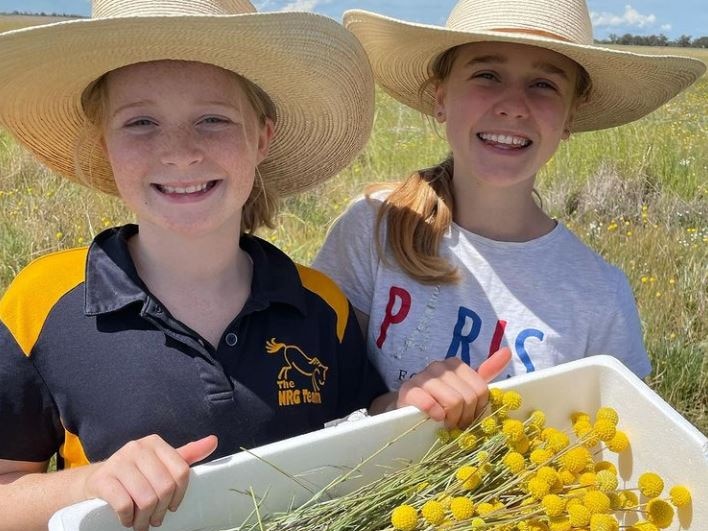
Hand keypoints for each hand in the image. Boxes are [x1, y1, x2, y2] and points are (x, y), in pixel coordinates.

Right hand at [80, 434, 217, 530]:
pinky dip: (127, 517)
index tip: (172, 507)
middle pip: (165, 487)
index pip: (181, 472)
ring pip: (146, 497)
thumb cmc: (134, 474)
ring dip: (144, 518)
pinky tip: (127, 519)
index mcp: (155, 443)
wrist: (96, 480)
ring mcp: (118, 461)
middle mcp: (137, 448)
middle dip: (160, 510)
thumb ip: (187, 454)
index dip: (179, 495)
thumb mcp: (160, 463)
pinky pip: (123, 504)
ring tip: (141, 522)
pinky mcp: (102, 479)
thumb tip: (213, 441)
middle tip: (155, 519)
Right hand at [396, 347, 510, 427]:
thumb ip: (486, 372)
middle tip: (455, 423)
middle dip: (464, 417)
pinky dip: (435, 415)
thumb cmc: (439, 399)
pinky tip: (433, 418)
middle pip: (468, 398)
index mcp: (455, 364)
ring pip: (453, 402)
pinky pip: (429, 403)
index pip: (481, 390)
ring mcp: (422, 377)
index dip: (477, 409)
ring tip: (445, 422)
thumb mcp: (464, 387)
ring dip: (451, 419)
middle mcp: (439, 366)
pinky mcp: (408, 391)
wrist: (407, 408)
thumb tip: (507, 352)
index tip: (468, 416)